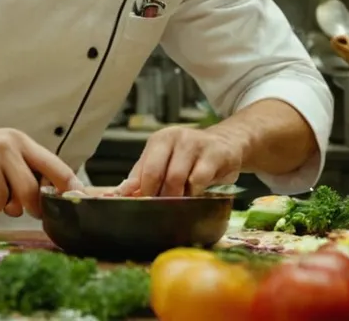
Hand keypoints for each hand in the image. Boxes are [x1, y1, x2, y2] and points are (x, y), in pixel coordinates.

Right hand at [0, 128, 82, 217]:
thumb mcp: (2, 153)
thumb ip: (26, 170)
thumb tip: (53, 196)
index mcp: (18, 140)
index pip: (53, 165)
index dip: (69, 185)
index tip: (80, 200)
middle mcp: (4, 146)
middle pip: (31, 192)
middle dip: (23, 205)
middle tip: (10, 202)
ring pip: (4, 203)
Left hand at [115, 125, 243, 196]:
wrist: (227, 144)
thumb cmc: (192, 158)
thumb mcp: (167, 161)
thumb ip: (144, 176)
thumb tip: (121, 193)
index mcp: (159, 140)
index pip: (142, 170)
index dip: (138, 193)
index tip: (138, 208)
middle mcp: (175, 137)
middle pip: (155, 173)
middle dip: (155, 196)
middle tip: (159, 210)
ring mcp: (195, 143)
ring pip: (175, 178)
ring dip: (175, 197)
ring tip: (178, 204)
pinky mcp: (215, 154)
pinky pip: (198, 180)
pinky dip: (194, 193)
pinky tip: (195, 195)